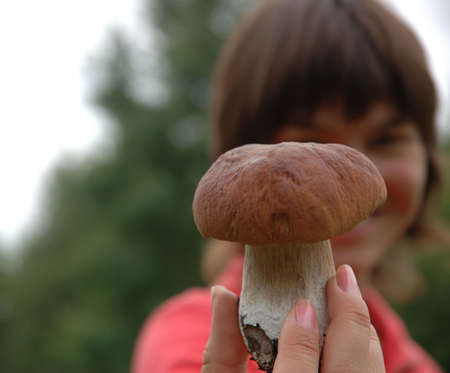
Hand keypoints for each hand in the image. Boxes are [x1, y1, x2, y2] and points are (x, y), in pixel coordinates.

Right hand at [202, 264, 384, 372]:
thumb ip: (221, 350)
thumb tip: (222, 292)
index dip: (301, 338)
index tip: (301, 305)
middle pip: (349, 370)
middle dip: (351, 320)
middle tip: (342, 277)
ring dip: (363, 334)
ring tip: (349, 297)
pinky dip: (365, 353)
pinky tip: (351, 332)